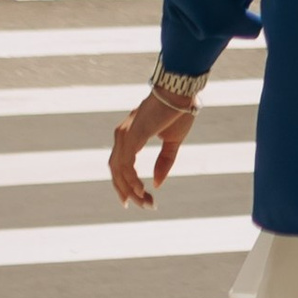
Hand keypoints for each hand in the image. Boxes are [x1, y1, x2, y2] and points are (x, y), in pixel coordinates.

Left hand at [109, 85, 197, 209]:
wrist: (180, 91)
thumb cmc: (177, 111)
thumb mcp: (173, 142)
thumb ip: (164, 162)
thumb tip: (156, 184)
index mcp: (129, 135)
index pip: (119, 165)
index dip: (124, 185)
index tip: (134, 201)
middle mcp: (122, 135)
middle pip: (116, 171)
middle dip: (128, 192)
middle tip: (145, 206)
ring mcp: (124, 135)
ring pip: (120, 171)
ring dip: (131, 190)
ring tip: (146, 202)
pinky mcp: (132, 135)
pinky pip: (127, 163)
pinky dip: (132, 179)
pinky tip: (142, 190)